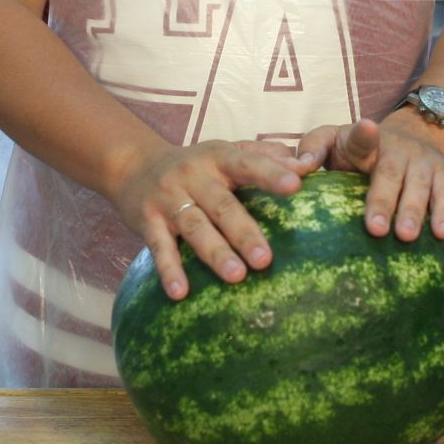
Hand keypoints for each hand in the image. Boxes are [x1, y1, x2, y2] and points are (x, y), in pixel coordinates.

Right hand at [113, 139, 318, 300]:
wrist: (133, 166)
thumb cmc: (196, 165)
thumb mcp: (226, 151)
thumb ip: (266, 156)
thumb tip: (310, 164)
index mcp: (219, 157)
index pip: (248, 163)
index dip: (271, 173)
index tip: (296, 185)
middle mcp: (193, 176)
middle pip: (222, 205)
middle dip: (244, 232)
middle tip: (265, 259)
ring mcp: (168, 199)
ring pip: (194, 227)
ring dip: (214, 253)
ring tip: (237, 277)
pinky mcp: (147, 221)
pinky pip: (159, 247)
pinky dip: (169, 269)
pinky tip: (180, 292)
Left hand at [299, 116, 443, 242]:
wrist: (413, 132)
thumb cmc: (359, 148)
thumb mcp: (333, 139)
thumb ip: (313, 149)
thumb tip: (298, 167)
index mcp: (364, 142)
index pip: (361, 137)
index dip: (364, 134)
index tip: (366, 128)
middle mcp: (396, 149)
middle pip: (389, 172)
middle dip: (383, 200)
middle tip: (375, 228)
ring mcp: (421, 161)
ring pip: (418, 185)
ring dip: (413, 211)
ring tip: (406, 236)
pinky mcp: (442, 173)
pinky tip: (441, 234)